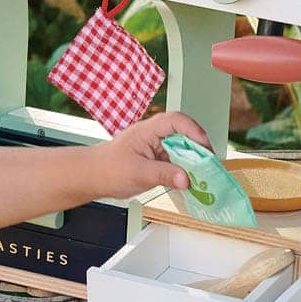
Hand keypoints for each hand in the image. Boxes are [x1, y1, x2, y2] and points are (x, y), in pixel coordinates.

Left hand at [92, 109, 209, 197]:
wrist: (91, 177)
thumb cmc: (108, 169)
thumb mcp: (138, 173)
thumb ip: (164, 175)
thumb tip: (186, 179)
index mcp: (148, 130)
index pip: (176, 121)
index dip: (194, 132)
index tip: (205, 149)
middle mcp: (154, 135)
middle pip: (183, 133)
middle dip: (198, 147)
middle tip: (209, 164)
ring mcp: (155, 146)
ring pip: (181, 148)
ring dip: (193, 160)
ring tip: (202, 174)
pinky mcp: (156, 159)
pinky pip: (176, 160)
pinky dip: (184, 169)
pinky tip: (189, 180)